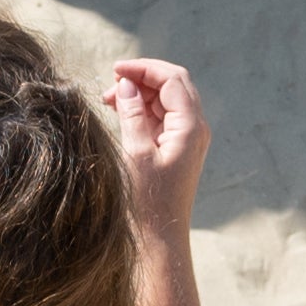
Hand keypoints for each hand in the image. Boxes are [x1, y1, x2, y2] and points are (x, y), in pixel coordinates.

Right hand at [105, 59, 206, 242]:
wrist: (160, 236)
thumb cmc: (148, 200)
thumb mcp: (136, 154)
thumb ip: (131, 115)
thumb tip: (126, 85)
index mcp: (191, 127)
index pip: (171, 79)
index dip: (143, 69)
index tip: (115, 70)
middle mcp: (195, 128)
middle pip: (172, 85)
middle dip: (142, 78)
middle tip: (111, 84)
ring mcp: (187, 138)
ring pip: (166, 100)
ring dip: (140, 93)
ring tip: (110, 99)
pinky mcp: (177, 147)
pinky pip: (162, 117)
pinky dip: (142, 109)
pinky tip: (120, 111)